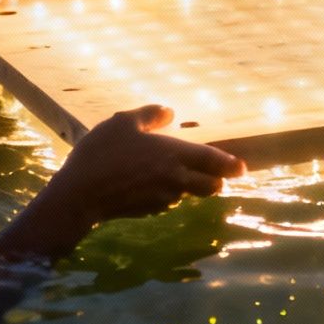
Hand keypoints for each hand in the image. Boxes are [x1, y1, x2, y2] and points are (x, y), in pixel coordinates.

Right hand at [28, 106, 246, 243]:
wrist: (80, 195)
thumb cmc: (101, 154)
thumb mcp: (123, 123)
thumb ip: (150, 115)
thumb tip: (170, 112)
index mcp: (173, 155)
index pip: (212, 161)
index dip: (229, 164)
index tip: (242, 168)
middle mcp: (174, 180)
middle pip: (209, 185)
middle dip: (217, 181)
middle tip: (221, 177)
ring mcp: (162, 199)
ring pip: (188, 195)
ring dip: (192, 189)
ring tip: (188, 180)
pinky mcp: (148, 212)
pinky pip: (167, 202)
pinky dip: (169, 195)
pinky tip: (155, 187)